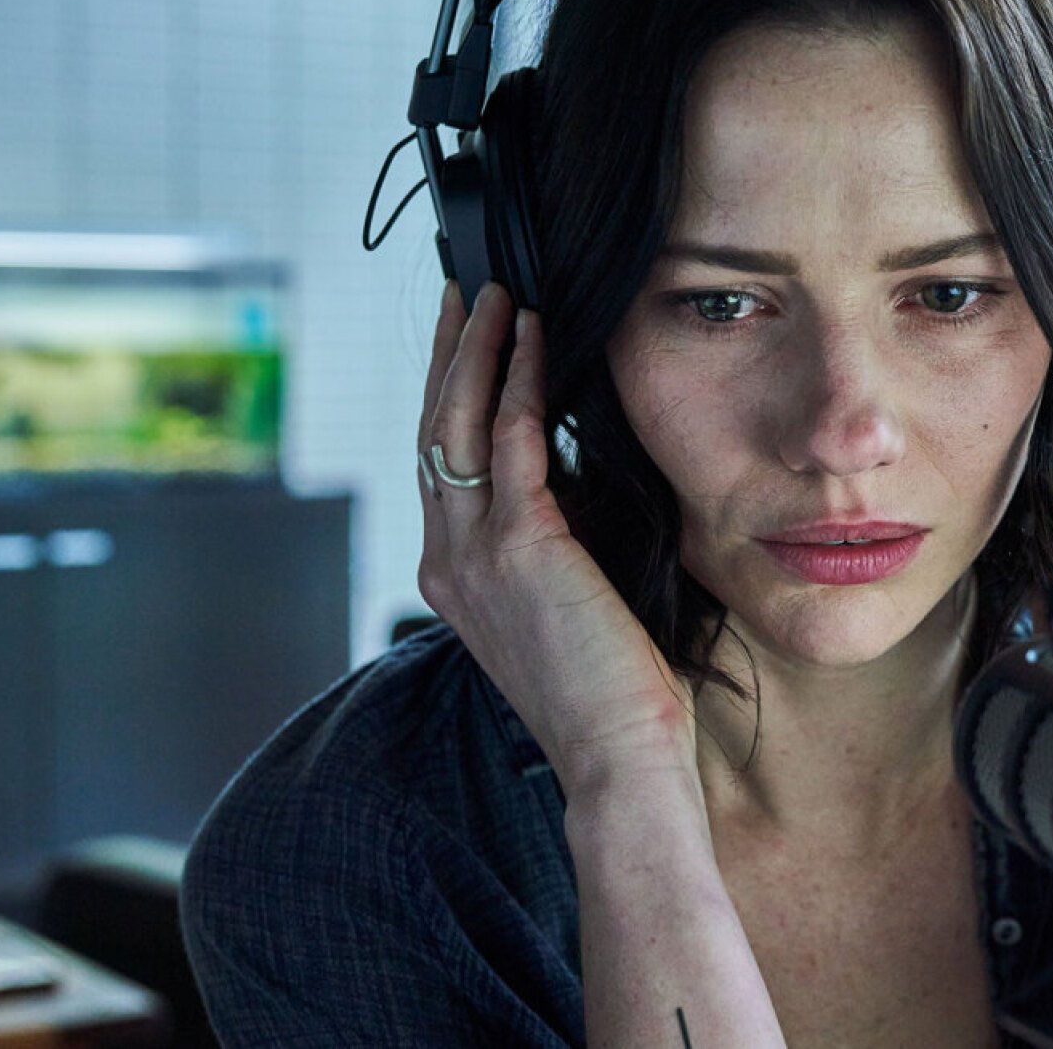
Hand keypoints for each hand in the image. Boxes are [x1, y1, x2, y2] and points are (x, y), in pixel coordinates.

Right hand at [416, 281, 698, 792]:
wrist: (618, 762)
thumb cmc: (613, 695)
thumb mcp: (571, 603)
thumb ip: (559, 542)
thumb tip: (584, 477)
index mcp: (455, 578)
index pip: (442, 462)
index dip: (449, 393)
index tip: (466, 338)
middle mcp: (448, 561)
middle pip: (434, 429)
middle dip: (447, 352)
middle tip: (464, 290)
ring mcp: (475, 555)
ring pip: (458, 424)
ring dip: (477, 349)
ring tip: (495, 292)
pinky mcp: (521, 549)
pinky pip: (511, 442)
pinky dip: (519, 381)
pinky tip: (534, 337)